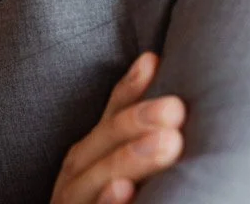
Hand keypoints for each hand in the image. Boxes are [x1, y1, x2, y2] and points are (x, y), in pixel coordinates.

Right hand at [50, 52, 184, 203]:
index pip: (109, 115)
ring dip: (131, 159)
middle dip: (138, 122)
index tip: (156, 64)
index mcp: (87, 154)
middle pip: (104, 143)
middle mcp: (75, 176)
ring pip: (97, 178)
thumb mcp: (110, 162)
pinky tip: (125, 193)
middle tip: (176, 108)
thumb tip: (154, 60)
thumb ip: (127, 123)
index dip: (131, 90)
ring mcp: (72, 203)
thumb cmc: (97, 202)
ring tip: (167, 143)